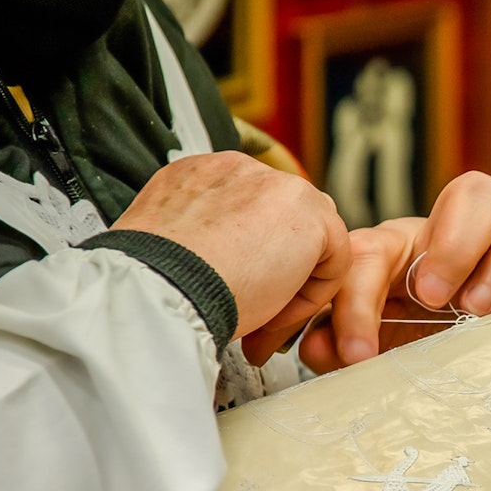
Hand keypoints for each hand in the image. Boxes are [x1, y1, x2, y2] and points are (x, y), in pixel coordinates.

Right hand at [111, 152, 350, 362]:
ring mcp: (277, 185)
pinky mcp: (310, 212)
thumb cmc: (156, 283)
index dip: (250, 263)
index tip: (232, 296)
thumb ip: (204, 246)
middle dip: (280, 272)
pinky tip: (277, 313)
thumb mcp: (172, 252)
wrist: (159, 287)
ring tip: (263, 321)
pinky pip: (333, 260)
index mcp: (199, 175)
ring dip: (295, 286)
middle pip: (286, 221)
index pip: (249, 213)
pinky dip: (312, 296)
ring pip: (311, 241)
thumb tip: (229, 271)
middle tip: (256, 315)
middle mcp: (239, 170)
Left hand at [297, 171, 490, 373]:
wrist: (426, 365)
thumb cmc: (388, 342)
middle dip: (458, 242)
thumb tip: (322, 345)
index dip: (361, 300)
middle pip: (478, 191)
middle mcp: (459, 241)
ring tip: (476, 313)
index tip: (359, 351)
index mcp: (402, 246)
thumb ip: (333, 337)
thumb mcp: (351, 343)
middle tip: (434, 299)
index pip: (377, 250)